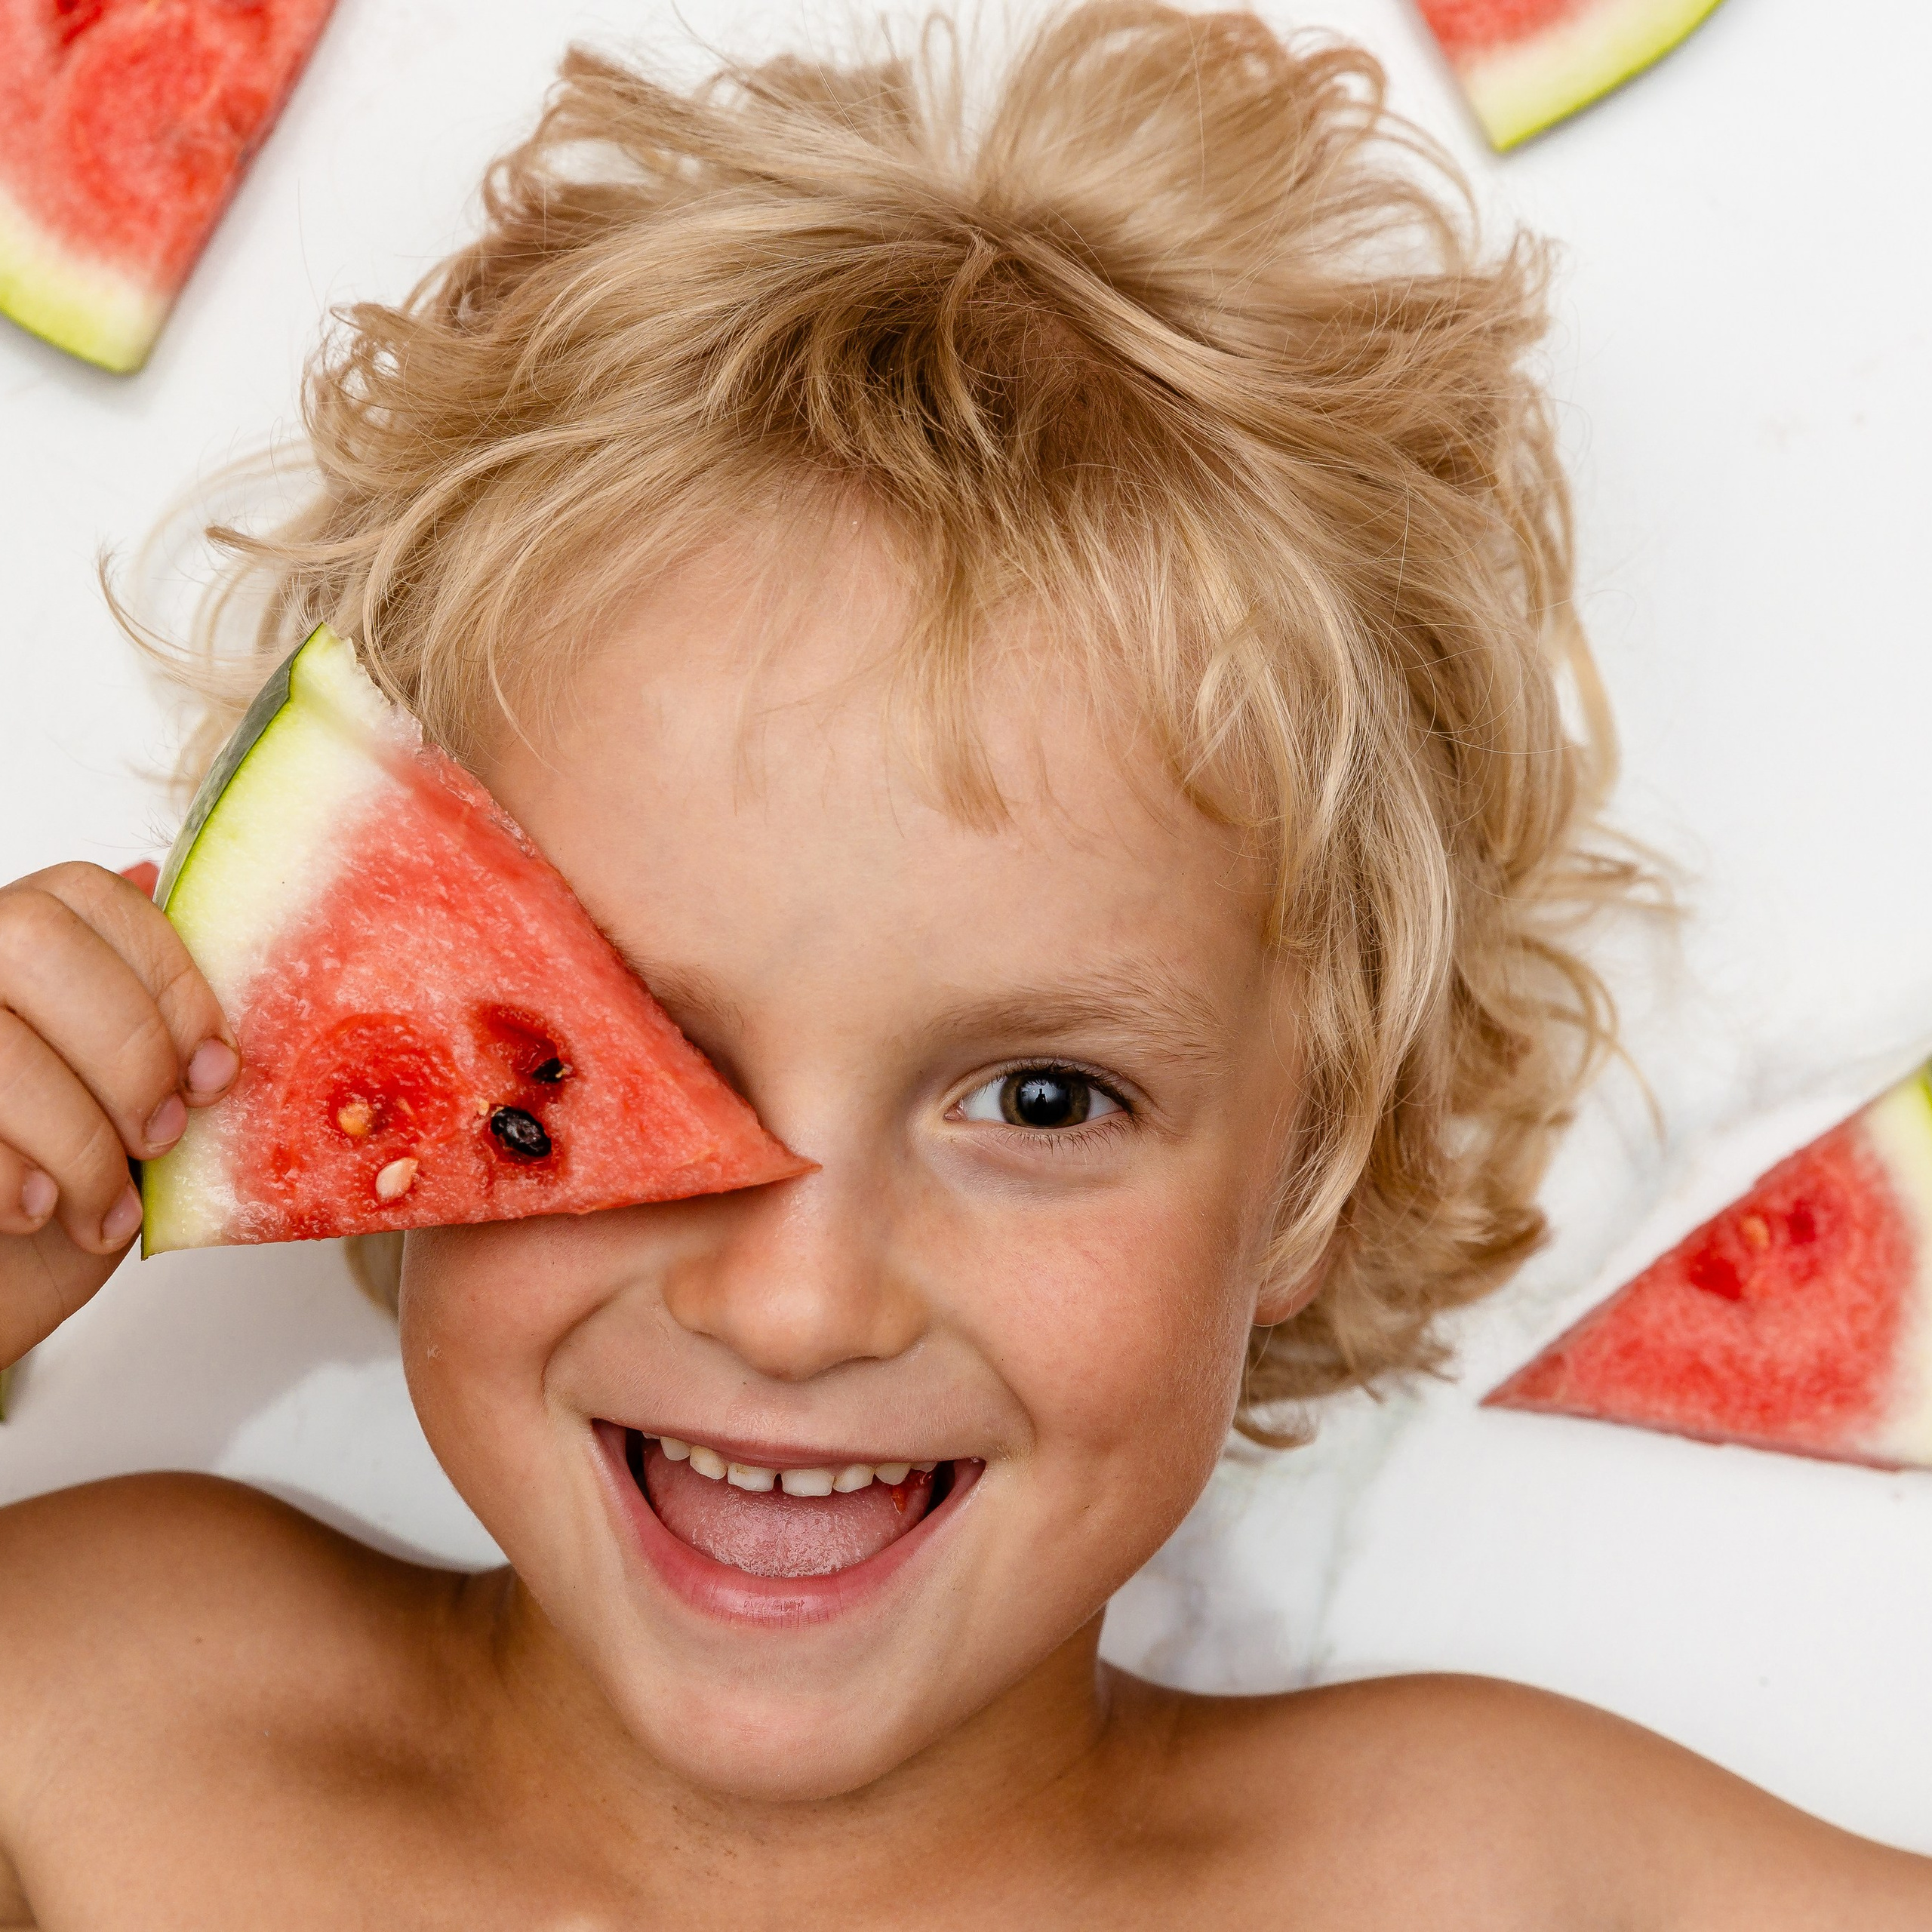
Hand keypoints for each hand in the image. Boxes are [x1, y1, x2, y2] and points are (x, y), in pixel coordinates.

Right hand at [0, 863, 236, 1365]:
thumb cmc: (54, 1192)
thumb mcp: (122, 1098)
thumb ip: (141, 1007)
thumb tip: (155, 876)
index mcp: (14, 944)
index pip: (90, 897)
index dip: (169, 979)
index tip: (214, 1069)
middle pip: (38, 945)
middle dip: (128, 1053)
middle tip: (163, 1135)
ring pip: (3, 1046)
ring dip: (80, 1141)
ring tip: (107, 1205)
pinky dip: (17, 1182)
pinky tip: (36, 1214)